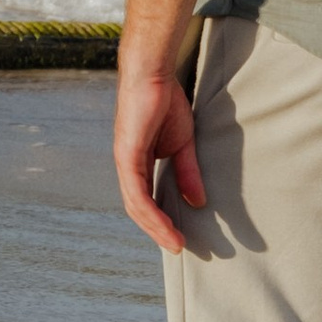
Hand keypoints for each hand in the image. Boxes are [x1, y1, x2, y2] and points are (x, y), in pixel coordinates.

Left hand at [114, 61, 205, 254]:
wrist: (153, 74)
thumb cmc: (164, 102)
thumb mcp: (182, 144)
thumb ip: (187, 173)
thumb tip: (197, 202)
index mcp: (138, 163)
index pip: (146, 200)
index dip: (161, 220)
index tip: (180, 237)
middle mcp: (127, 166)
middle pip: (138, 208)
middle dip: (158, 230)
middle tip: (179, 248)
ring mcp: (124, 162)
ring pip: (136, 205)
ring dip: (156, 228)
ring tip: (175, 244)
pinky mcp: (127, 155)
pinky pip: (137, 192)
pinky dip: (151, 212)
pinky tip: (164, 225)